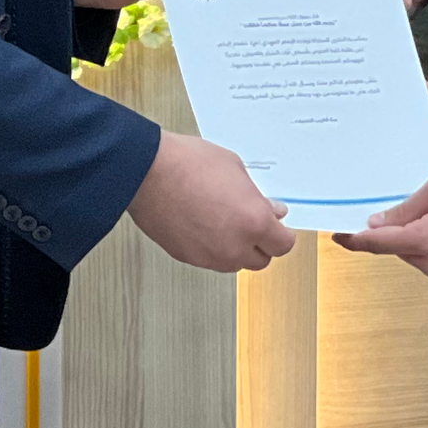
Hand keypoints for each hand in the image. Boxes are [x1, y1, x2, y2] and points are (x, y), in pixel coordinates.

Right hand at [125, 130, 296, 271]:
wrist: (145, 171)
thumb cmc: (187, 163)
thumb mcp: (235, 169)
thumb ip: (258, 197)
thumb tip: (272, 212)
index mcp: (254, 222)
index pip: (282, 245)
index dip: (281, 234)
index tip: (278, 227)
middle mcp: (234, 246)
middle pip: (261, 260)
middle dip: (261, 243)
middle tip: (252, 223)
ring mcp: (209, 256)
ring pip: (234, 263)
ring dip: (237, 248)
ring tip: (224, 221)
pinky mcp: (188, 257)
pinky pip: (210, 260)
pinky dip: (213, 248)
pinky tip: (205, 225)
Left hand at [334, 171, 427, 280]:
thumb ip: (405, 208)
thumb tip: (379, 223)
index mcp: (424, 239)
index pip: (378, 244)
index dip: (355, 240)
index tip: (338, 235)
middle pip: (394, 247)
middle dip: (392, 229)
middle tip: (408, 204)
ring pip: (410, 252)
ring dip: (411, 234)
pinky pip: (426, 257)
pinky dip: (425, 242)